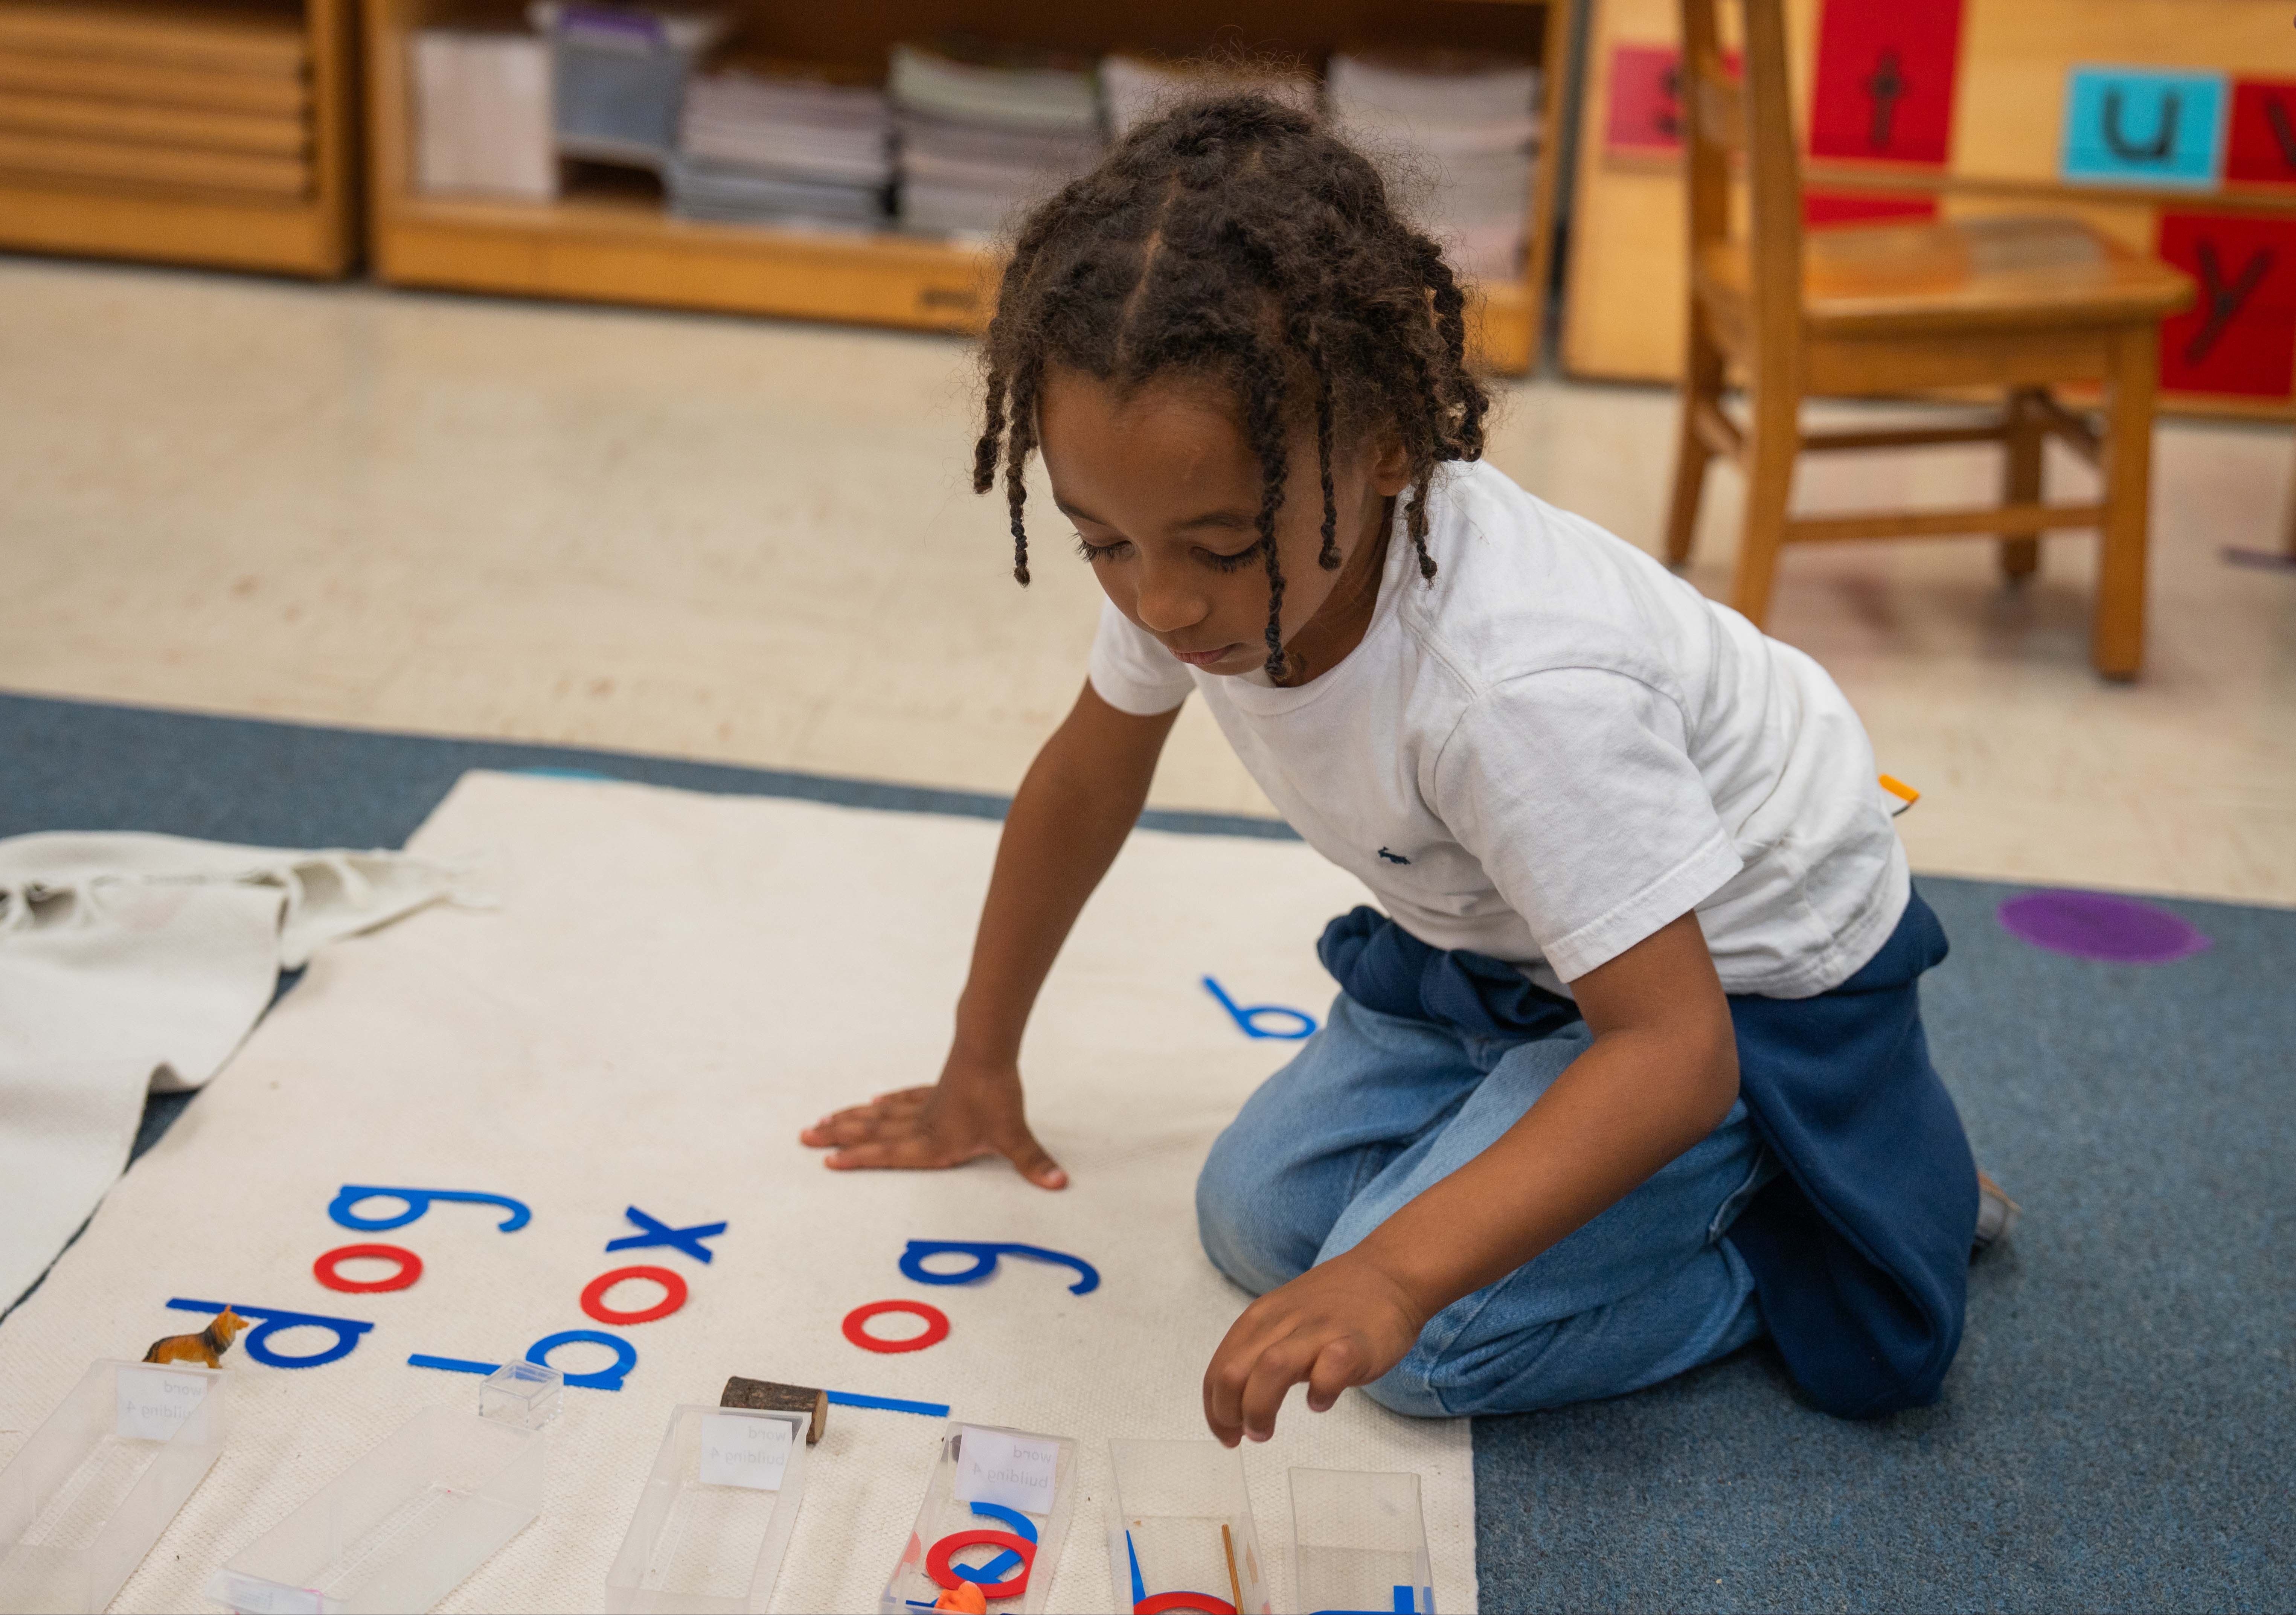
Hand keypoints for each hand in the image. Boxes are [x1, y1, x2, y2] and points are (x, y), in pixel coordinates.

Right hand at [799, 1064, 1066, 1189]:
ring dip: (850, 1119)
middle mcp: (922, 1124)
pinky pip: (903, 1098)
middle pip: (872, 1132)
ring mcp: (926, 1104)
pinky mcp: (935, 1087)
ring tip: (821, 1122)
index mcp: (934, 1142)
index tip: (829, 1161)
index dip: (860, 1159)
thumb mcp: (1014, 1134)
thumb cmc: (997, 1094)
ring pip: (880, 1114)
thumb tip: (1059, 1183)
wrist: (990, 1048)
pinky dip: (885, 1102)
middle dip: (838, 1137)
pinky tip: (873, 1101)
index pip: (890, 1155)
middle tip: (805, 1137)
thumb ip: (1032, 1162)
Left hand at [1201, 1249, 1427, 1444]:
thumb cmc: (1336, 1304)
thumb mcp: (1283, 1319)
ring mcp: (1318, 1331)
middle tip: (1245, 1436)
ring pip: (1271, 1369)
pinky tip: (1320, 1403)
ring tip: (1264, 1432)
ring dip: (1259, 1409)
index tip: (1226, 1434)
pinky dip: (1319, 1393)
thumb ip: (1260, 1352)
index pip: (1218, 1369)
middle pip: (1234, 1372)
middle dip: (1228, 1414)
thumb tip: (1237, 1401)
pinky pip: (1329, 1371)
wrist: (1389, 1274)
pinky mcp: (1354, 1345)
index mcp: (1260, 1318)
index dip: (1214, 1409)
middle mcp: (1282, 1322)